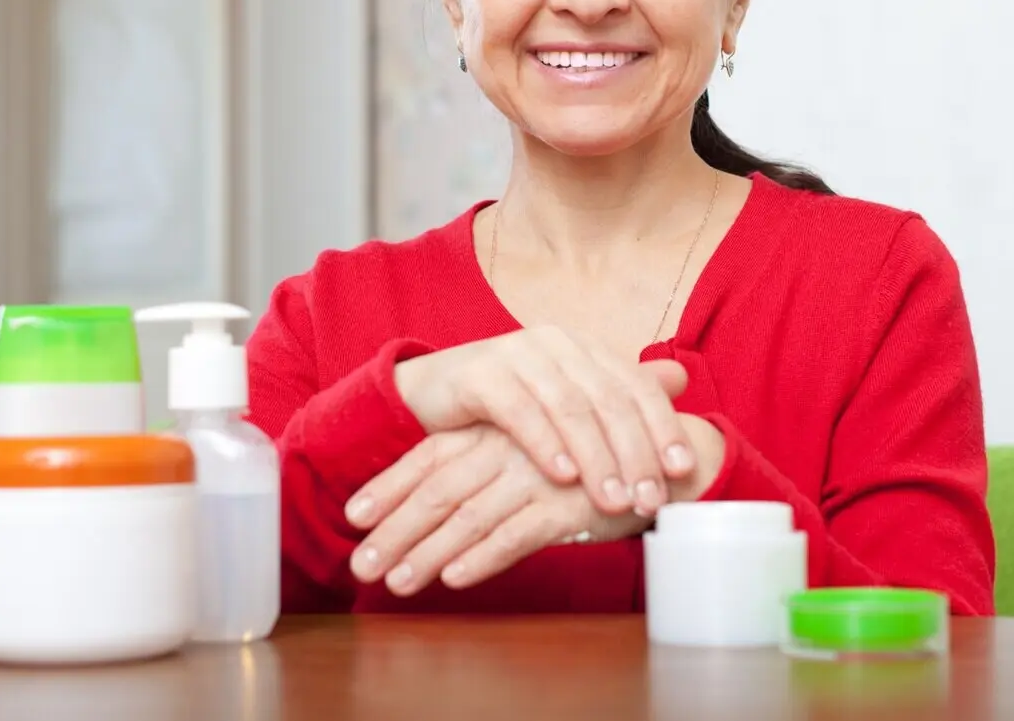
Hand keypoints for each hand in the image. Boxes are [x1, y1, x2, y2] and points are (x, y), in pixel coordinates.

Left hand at [346, 418, 725, 595]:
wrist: (660, 452)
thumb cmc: (586, 456)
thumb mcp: (528, 452)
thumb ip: (485, 467)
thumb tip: (437, 503)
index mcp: (495, 429)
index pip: (428, 456)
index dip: (389, 486)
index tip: (353, 518)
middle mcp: (507, 446)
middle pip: (437, 490)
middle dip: (394, 530)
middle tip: (362, 566)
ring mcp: (535, 474)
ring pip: (467, 515)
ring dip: (426, 553)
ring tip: (395, 583)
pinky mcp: (567, 502)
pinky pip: (516, 533)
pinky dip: (482, 557)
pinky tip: (454, 579)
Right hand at [393, 326, 693, 514]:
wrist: (429, 395)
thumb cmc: (506, 406)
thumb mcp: (566, 400)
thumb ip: (619, 392)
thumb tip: (683, 380)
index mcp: (584, 348)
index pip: (636, 385)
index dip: (663, 427)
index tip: (682, 471)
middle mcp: (556, 343)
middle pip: (610, 399)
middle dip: (635, 453)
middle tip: (649, 499)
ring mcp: (516, 354)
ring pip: (571, 408)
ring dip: (596, 457)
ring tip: (613, 500)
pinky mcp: (479, 373)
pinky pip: (520, 411)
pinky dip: (545, 444)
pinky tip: (562, 477)